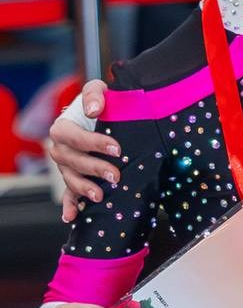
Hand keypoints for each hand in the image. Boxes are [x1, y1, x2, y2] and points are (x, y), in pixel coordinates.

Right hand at [47, 81, 117, 221]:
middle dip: (94, 169)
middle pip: (71, 161)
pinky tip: (71, 217)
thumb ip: (94, 94)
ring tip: (100, 195)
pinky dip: (69, 206)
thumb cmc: (101, 104)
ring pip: (70, 179)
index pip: (71, 136)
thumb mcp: (99, 91)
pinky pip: (68, 195)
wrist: (105, 118)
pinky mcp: (74, 179)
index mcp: (63, 128)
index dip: (91, 143)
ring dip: (84, 188)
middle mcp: (61, 149)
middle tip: (115, 174)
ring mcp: (66, 167)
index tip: (116, 147)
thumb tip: (92, 109)